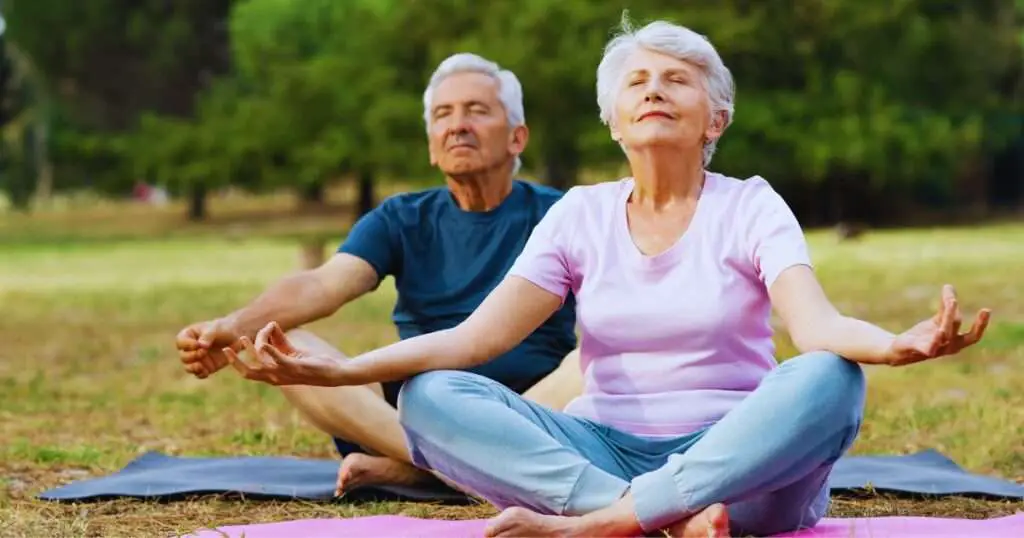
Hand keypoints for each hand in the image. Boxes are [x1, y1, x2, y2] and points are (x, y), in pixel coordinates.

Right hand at [176, 319, 241, 377]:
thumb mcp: (215, 329)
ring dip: (193, 368)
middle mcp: (190, 349)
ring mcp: (197, 359)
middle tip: (203, 352)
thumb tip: (201, 345)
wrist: (235, 337)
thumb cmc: (222, 329)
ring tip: (200, 366)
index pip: (180, 342)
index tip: (198, 344)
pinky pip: (199, 374)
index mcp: (188, 336)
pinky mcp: (205, 367)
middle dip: (191, 356)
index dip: (187, 345)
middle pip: (183, 356)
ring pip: (188, 367)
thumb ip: (208, 336)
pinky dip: (201, 374)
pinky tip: (207, 372)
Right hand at [224, 321, 344, 385]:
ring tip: (245, 338)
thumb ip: (279, 340)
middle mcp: (277, 378)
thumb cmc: (312, 362)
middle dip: (235, 362)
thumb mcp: (292, 351)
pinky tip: (264, 342)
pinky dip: (270, 350)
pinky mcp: (295, 367)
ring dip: (251, 349)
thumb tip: (269, 325)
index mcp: (274, 375)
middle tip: (225, 350)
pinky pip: (279, 359)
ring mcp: (285, 374)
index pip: (249, 372)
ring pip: (261, 363)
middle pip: (249, 373)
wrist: (333, 372)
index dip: (236, 363)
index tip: (226, 351)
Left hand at [887, 285, 990, 365]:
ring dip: (946, 320)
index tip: (987, 309)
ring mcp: (934, 349)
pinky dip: (933, 341)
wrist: (900, 349)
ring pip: (942, 334)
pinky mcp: (918, 349)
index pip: (973, 336)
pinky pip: (927, 346)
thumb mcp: (937, 321)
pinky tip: (938, 332)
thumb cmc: (924, 336)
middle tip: (954, 300)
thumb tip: (949, 287)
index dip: (981, 324)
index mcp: (956, 341)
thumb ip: (945, 307)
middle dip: (954, 313)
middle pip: (954, 326)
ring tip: (949, 304)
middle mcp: (947, 347)